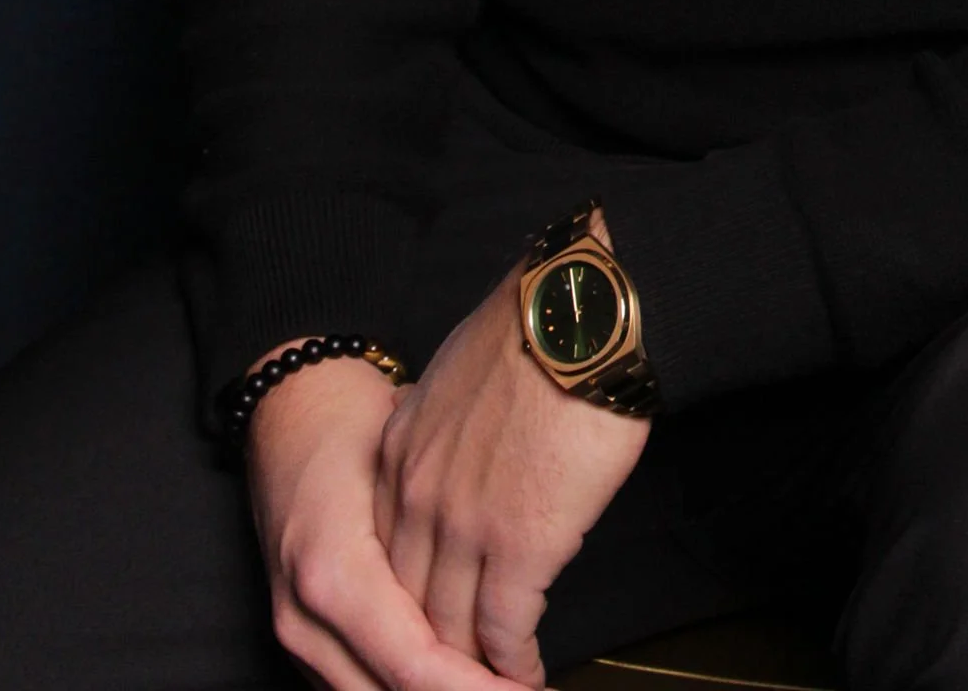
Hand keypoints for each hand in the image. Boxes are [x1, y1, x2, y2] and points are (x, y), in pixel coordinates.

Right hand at [246, 353, 498, 690]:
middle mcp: (306, 620)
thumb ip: (446, 532)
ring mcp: (296, 636)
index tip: (527, 688)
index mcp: (334, 575)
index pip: (415, 665)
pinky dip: (406, 688)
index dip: (478, 687)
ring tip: (501, 685)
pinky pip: (357, 687)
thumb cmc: (351, 424)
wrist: (288, 411)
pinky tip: (459, 677)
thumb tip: (519, 581)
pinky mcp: (299, 641)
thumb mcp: (405, 462)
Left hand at [375, 270, 651, 683]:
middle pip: (407, 603)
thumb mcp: (461, 370)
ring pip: (449, 630)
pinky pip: (503, 632)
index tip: (430, 621)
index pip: (387, 552)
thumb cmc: (539, 327)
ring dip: (470, 670)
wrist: (580, 313)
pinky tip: (527, 677)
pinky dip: (513, 666)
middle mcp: (415, 496)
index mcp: (399, 452)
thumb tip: (470, 449)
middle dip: (429, 648)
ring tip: (495, 687)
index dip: (409, 599)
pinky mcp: (517, 546)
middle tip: (454, 671)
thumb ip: (448, 424)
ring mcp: (461, 526)